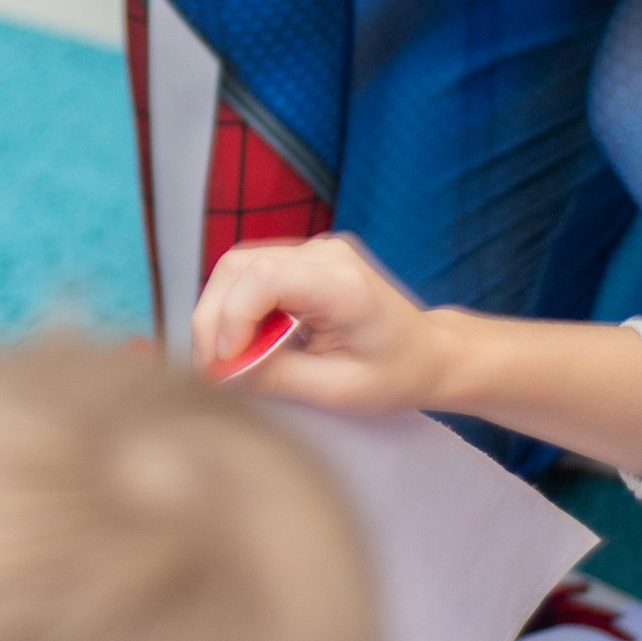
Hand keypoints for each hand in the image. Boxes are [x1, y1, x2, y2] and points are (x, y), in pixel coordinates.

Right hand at [191, 233, 441, 413]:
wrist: (429, 352)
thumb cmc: (395, 374)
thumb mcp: (336, 390)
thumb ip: (275, 377)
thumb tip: (219, 374)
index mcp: (341, 282)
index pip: (262, 277)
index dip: (230, 319)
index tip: (225, 366)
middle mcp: (324, 253)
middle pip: (237, 267)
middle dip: (212, 320)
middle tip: (212, 371)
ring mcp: (311, 250)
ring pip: (235, 268)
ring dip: (219, 314)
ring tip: (226, 360)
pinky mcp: (301, 260)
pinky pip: (250, 275)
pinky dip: (235, 309)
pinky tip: (244, 344)